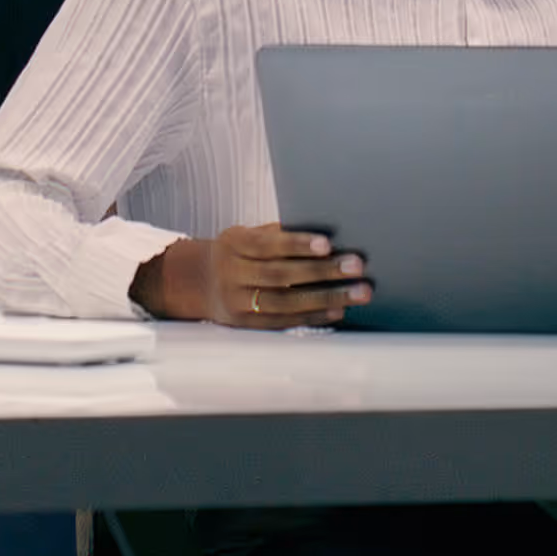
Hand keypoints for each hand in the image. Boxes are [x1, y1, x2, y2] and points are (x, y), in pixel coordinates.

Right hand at [130, 223, 371, 328]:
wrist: (199, 282)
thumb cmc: (238, 252)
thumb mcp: (247, 235)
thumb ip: (277, 235)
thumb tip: (328, 231)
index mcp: (233, 244)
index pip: (267, 244)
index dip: (297, 244)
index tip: (328, 244)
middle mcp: (232, 274)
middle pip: (280, 275)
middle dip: (322, 271)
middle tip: (356, 266)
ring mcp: (237, 302)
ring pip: (285, 303)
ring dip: (325, 298)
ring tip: (358, 292)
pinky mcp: (245, 324)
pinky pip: (283, 322)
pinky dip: (313, 317)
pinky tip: (337, 310)